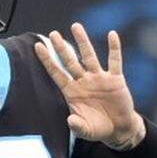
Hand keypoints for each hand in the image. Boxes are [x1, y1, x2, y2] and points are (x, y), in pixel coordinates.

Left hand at [34, 23, 146, 148]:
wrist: (118, 129)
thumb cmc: (98, 128)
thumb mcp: (86, 130)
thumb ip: (77, 126)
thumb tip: (70, 121)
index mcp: (72, 92)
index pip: (57, 73)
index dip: (47, 60)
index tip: (38, 46)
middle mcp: (84, 82)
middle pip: (71, 61)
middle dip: (62, 48)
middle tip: (53, 34)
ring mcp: (99, 78)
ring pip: (89, 56)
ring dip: (83, 41)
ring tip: (76, 26)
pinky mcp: (115, 79)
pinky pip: (115, 61)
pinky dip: (114, 48)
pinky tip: (112, 35)